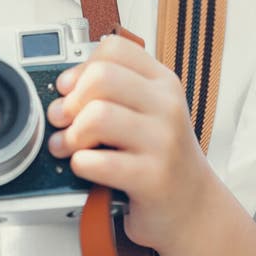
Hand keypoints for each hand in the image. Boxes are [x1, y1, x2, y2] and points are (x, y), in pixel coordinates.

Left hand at [46, 33, 212, 250]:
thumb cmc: (159, 155)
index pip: (114, 49)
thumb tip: (63, 88)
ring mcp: (164, 141)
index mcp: (162, 81)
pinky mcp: (154, 178)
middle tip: (62, 119)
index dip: (82, 67)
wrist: (193, 206)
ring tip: (68, 145)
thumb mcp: (146, 111)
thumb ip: (113, 91)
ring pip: (98, 115)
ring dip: (71, 134)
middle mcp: (166, 105)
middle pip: (101, 77)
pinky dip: (80, 164)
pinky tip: (85, 166)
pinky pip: (100, 162)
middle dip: (70, 100)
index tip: (70, 88)